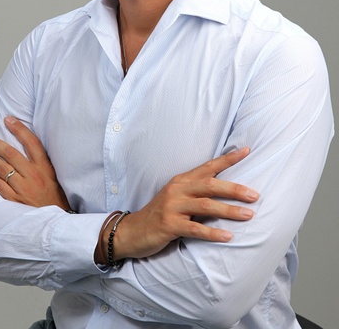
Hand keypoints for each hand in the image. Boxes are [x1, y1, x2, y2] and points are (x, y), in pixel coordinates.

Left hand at [0, 117, 70, 210]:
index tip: (8, 120)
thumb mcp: (53, 175)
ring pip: (3, 168)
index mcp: (45, 167)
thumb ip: (41, 161)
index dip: (19, 129)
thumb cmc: (54, 196)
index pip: (31, 142)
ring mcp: (23, 188)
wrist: (56, 220)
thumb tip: (27, 145)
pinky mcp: (15, 200)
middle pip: (11, 154)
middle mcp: (34, 175)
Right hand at [97, 148, 258, 261]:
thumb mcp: (176, 197)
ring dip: (229, 211)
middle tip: (255, 195)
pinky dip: (213, 233)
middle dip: (234, 189)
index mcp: (181, 180)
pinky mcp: (169, 225)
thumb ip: (196, 192)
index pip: (208, 166)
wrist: (132, 231)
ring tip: (249, 215)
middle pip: (210, 185)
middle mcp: (177, 190)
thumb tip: (225, 191)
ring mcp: (172, 207)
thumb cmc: (160, 214)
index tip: (247, 151)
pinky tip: (228, 236)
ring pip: (206, 206)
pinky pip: (195, 229)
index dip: (228, 159)